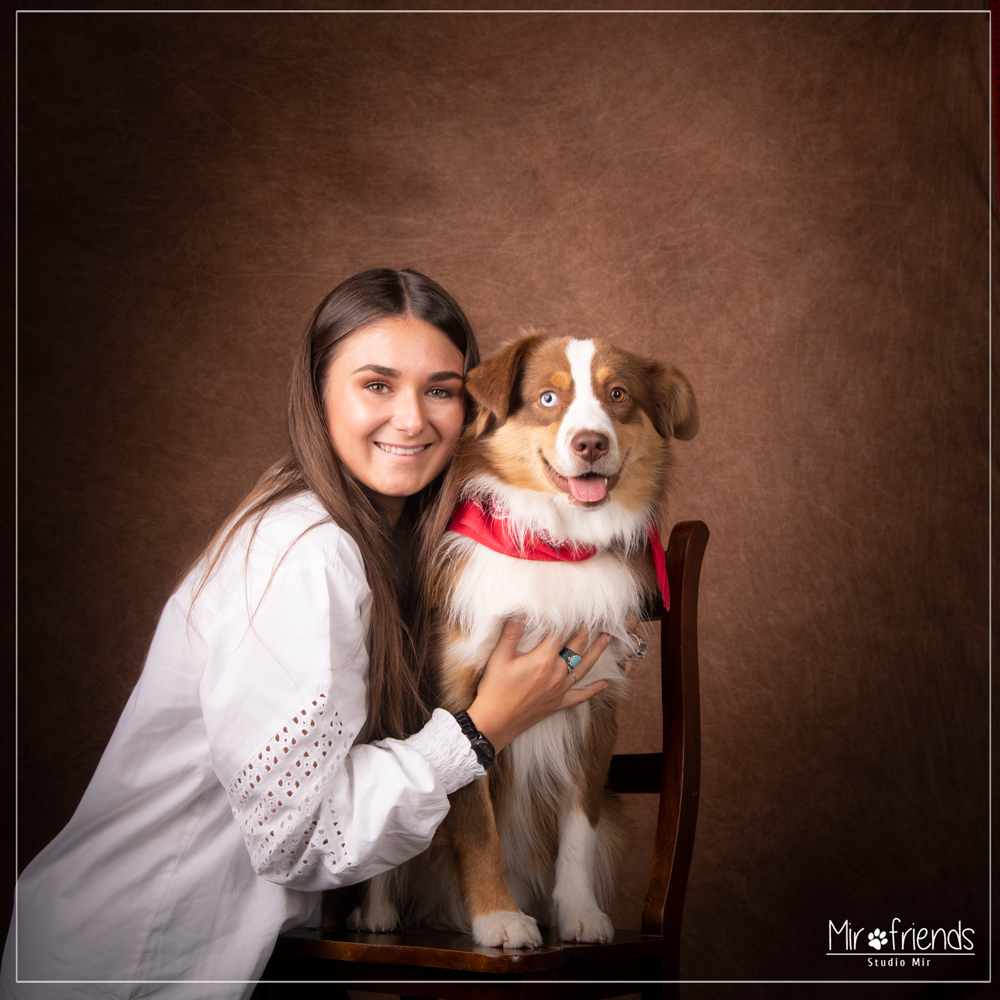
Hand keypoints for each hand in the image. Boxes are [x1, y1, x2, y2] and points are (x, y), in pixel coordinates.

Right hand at [465, 622, 611, 753]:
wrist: (495, 722)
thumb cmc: (495, 689)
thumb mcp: (499, 658)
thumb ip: (511, 634)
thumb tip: (520, 613)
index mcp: (543, 659)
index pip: (561, 633)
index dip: (569, 618)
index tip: (578, 607)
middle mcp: (556, 673)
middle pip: (577, 647)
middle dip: (587, 631)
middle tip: (597, 617)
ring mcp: (560, 689)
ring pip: (584, 667)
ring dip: (597, 652)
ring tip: (607, 639)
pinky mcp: (559, 703)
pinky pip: (581, 696)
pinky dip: (594, 689)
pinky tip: (604, 683)